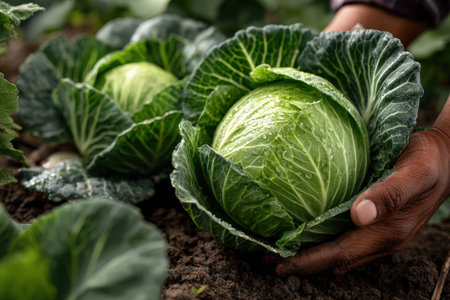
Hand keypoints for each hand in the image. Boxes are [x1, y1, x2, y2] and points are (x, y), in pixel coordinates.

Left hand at [265, 98, 449, 275]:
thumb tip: (360, 214)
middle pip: (334, 260)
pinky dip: (321, 243)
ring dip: (309, 256)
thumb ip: (390, 193)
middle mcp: (380, 238)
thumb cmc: (429, 162)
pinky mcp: (375, 224)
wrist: (447, 158)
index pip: (340, 254)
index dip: (309, 262)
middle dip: (301, 264)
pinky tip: (305, 233)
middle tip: (267, 260)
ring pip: (338, 253)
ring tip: (278, 253)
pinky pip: (344, 240)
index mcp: (387, 232)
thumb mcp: (415, 172)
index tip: (279, 263)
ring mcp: (378, 233)